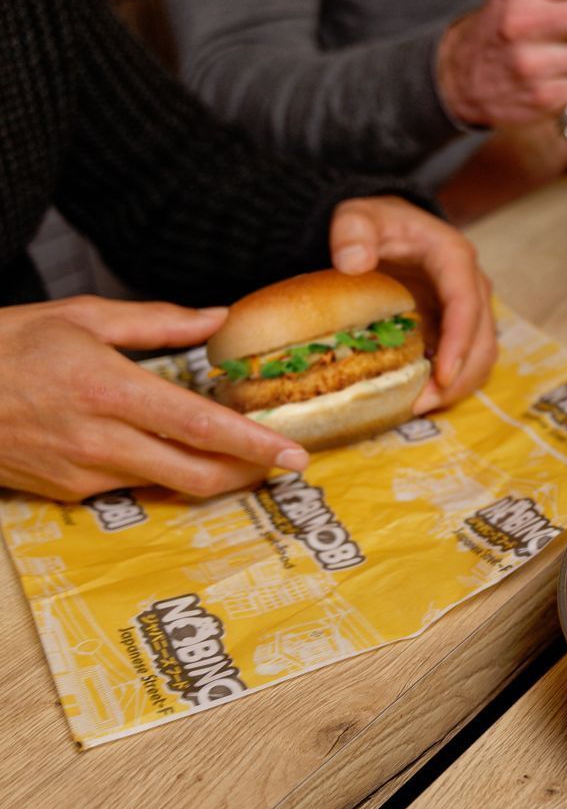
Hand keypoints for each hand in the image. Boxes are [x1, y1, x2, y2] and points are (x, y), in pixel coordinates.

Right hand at [0, 298, 308, 499]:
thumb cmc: (5, 344)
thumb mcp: (81, 316)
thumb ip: (158, 322)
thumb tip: (217, 318)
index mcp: (107, 389)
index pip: (198, 425)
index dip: (252, 444)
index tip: (294, 453)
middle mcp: (98, 439)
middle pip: (195, 473)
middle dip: (247, 472)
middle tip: (281, 461)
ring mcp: (81, 472)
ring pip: (168, 484)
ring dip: (209, 473)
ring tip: (238, 452)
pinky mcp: (66, 492)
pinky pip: (132, 485)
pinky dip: (162, 471)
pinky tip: (172, 450)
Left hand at [328, 197, 497, 412]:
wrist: (385, 225)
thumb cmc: (374, 222)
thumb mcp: (356, 216)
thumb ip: (353, 232)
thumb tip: (353, 263)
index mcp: (454, 257)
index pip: (466, 304)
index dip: (459, 342)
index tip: (441, 375)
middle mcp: (472, 284)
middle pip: (483, 338)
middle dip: (460, 376)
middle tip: (423, 405)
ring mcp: (469, 307)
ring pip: (482, 353)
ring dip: (459, 385)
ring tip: (421, 407)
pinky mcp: (459, 325)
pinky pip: (467, 357)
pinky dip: (452, 381)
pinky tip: (422, 397)